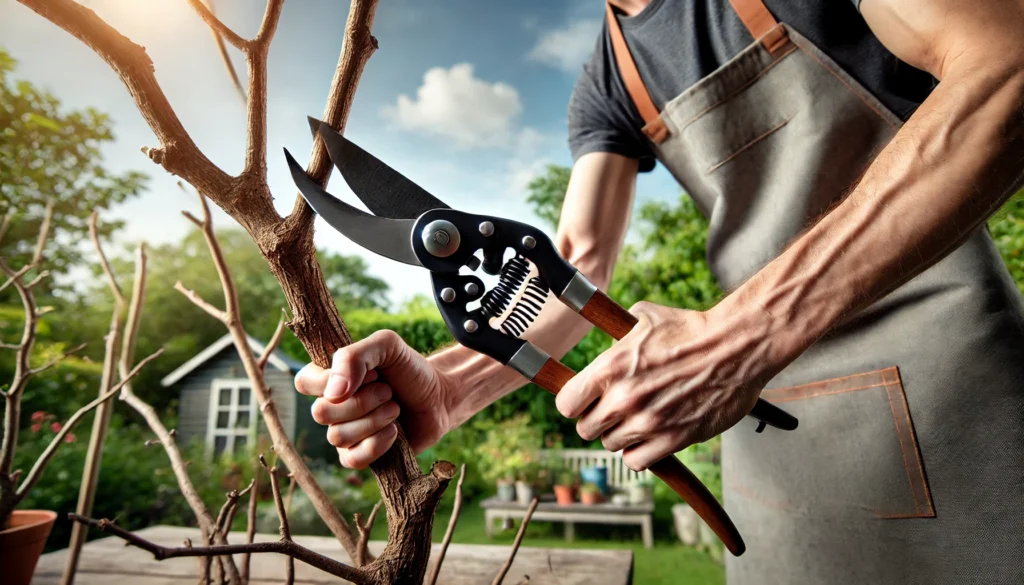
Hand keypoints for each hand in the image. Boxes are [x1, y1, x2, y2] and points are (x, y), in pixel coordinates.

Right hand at [294, 330, 453, 468]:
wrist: (439, 397)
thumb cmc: (410, 369)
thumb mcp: (387, 346)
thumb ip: (354, 357)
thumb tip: (333, 393)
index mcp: (330, 377)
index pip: (304, 382)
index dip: (331, 381)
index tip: (369, 372)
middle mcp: (331, 406)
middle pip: (320, 413)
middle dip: (362, 401)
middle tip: (388, 391)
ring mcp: (343, 433)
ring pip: (337, 437)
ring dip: (374, 420)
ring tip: (395, 408)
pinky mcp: (358, 456)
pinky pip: (352, 459)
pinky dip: (377, 444)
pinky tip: (394, 431)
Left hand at [555, 301, 781, 470]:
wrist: (736, 345)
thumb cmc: (691, 328)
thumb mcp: (643, 318)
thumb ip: (615, 334)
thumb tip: (603, 333)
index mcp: (610, 367)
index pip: (566, 404)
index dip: (574, 403)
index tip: (584, 401)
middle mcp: (624, 398)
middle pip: (586, 429)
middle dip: (597, 419)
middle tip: (613, 410)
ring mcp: (648, 421)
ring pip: (611, 445)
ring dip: (620, 435)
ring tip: (637, 419)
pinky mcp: (673, 439)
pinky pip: (637, 461)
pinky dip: (639, 453)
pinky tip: (649, 437)